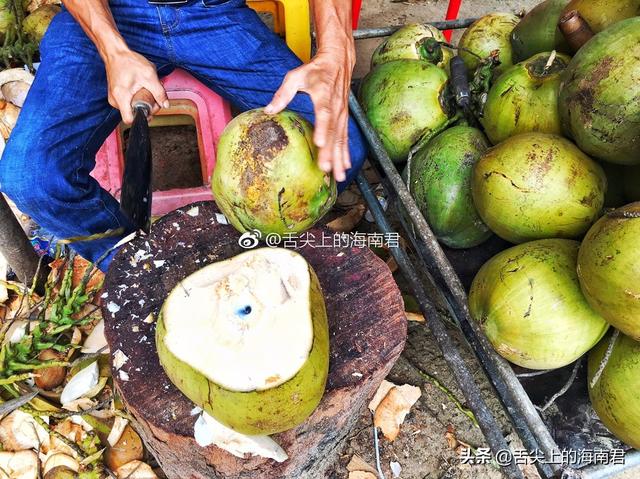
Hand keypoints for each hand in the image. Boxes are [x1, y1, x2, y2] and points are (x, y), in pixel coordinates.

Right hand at [105, 49, 168, 123]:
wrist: (116, 52)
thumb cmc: (129, 61)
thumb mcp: (149, 76)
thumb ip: (159, 92)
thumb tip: (166, 105)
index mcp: (121, 98)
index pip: (130, 120)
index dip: (143, 118)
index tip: (150, 110)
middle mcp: (115, 100)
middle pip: (133, 114)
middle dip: (147, 107)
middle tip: (154, 97)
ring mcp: (114, 98)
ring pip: (131, 108)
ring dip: (143, 102)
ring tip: (147, 90)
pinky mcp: (116, 95)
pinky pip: (128, 102)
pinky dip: (137, 98)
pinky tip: (141, 88)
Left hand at [265, 42, 355, 182]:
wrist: (338, 61)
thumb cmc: (315, 69)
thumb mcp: (296, 76)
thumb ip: (283, 93)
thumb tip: (269, 110)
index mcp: (324, 94)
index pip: (324, 113)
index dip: (323, 128)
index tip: (319, 142)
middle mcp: (336, 107)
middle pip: (334, 132)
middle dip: (330, 152)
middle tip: (325, 169)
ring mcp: (342, 114)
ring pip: (341, 139)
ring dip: (340, 158)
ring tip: (339, 176)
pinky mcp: (344, 118)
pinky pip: (345, 138)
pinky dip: (345, 153)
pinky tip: (344, 166)